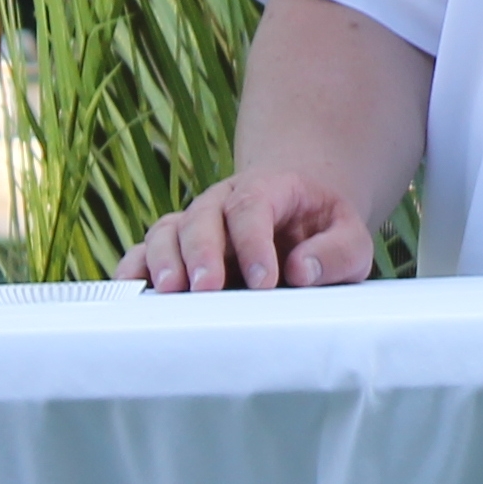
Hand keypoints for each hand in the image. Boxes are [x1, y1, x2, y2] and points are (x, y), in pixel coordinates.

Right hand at [122, 169, 377, 291]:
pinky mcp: (175, 251)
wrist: (299, 219)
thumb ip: (335, 252)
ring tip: (170, 291)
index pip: (253, 209)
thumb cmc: (324, 232)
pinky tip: (132, 292)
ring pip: (167, 232)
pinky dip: (133, 270)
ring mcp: (194, 225)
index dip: (254, 244)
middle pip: (202, 218)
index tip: (264, 282)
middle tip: (207, 288)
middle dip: (202, 254)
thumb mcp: (349, 238)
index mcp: (268, 190)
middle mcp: (222, 203)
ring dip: (163, 261)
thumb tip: (301, 270)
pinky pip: (143, 254)